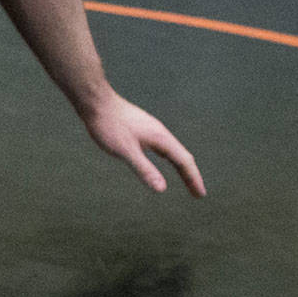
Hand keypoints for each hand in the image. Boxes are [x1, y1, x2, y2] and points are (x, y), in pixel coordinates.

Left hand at [80, 91, 204, 196]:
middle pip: (181, 157)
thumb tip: (162, 189)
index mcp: (160, 138)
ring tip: (186, 180)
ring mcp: (152, 130)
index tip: (201, 194)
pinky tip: (164, 159)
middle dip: (191, 176)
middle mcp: (160, 133)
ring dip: (181, 167)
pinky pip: (163, 147)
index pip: (183, 161)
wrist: (97, 102)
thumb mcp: (126, 151)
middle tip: (198, 193)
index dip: (193, 178)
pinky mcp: (143, 129)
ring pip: (172, 151)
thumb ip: (144, 169)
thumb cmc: (109, 126)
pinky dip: (170, 159)